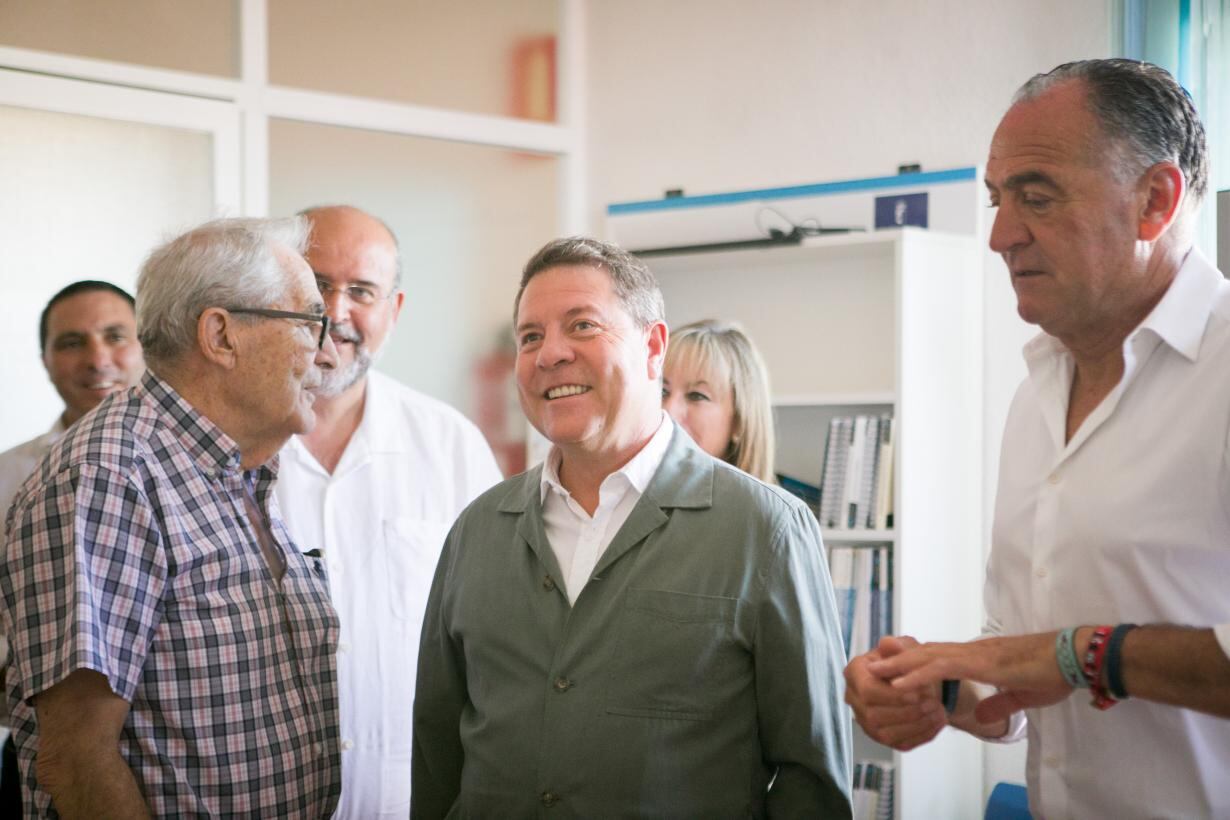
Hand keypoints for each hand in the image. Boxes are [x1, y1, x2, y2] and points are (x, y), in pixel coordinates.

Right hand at [844, 635, 945, 750]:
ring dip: (916, 725)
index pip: (867, 690)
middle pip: (874, 715)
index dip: (893, 695)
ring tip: (939, 712)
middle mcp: (855, 699)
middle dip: (907, 712)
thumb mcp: (906, 648)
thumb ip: (897, 647)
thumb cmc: (908, 662)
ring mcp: (866, 722)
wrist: (917, 681)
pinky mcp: (882, 738)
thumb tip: (889, 643)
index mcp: (855, 674)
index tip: (918, 692)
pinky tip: (938, 723)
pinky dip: (922, 735)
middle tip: (933, 703)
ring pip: (886, 733)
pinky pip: (900, 744)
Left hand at [866, 632, 1074, 722]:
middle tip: (870, 666)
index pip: (939, 658)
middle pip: (925, 653)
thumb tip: (981, 714)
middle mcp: (972, 652)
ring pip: (927, 657)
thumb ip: (999, 703)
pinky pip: (941, 668)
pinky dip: (917, 675)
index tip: (893, 670)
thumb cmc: (1054, 674)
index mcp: (979, 658)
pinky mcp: (981, 662)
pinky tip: (899, 685)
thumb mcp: (1021, 696)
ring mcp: (975, 654)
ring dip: (898, 665)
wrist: (1074, 658)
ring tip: (874, 673)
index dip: (915, 663)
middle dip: (897, 660)